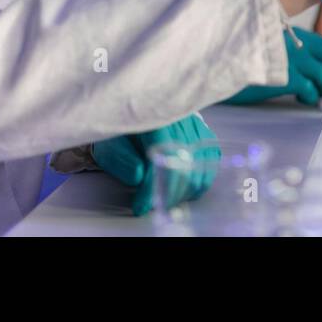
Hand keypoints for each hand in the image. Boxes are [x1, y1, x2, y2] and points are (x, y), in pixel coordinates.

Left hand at [91, 113, 217, 216]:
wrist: (137, 113)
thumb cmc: (123, 132)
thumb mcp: (111, 144)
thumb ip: (122, 160)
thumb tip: (140, 176)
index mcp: (154, 119)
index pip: (162, 156)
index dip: (153, 186)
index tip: (142, 206)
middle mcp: (180, 118)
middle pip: (185, 163)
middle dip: (170, 193)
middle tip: (156, 207)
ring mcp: (195, 124)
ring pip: (201, 164)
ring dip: (186, 190)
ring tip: (169, 201)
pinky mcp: (204, 131)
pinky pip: (211, 159)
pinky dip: (201, 179)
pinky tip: (186, 190)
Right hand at [226, 29, 321, 104]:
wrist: (218, 61)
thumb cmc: (245, 57)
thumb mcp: (274, 49)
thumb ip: (295, 53)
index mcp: (295, 35)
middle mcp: (295, 44)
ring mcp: (288, 59)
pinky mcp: (280, 76)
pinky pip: (307, 89)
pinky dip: (311, 96)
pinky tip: (302, 99)